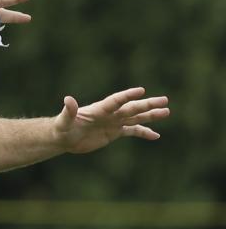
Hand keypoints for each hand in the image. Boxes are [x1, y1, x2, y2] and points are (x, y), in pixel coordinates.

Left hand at [55, 87, 169, 152]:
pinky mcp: (115, 132)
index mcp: (99, 109)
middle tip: (164, 100)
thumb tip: (68, 99)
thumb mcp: (63, 121)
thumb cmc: (62, 128)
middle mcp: (110, 114)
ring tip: (167, 112)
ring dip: (150, 115)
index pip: (116, 101)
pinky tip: (156, 136)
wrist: (64, 137)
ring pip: (136, 117)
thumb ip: (68, 111)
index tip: (141, 91)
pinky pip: (132, 131)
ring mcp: (114, 122)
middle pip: (131, 108)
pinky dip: (144, 133)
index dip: (127, 96)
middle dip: (147, 104)